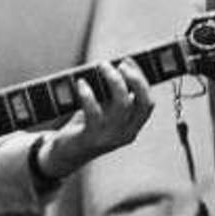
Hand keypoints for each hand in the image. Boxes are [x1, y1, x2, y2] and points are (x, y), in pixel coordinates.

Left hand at [37, 59, 154, 179]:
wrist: (66, 153)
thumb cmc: (86, 126)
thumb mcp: (105, 111)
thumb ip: (113, 96)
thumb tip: (115, 66)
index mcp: (133, 127)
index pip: (148, 103)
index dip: (141, 80)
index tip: (128, 61)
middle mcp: (126, 133)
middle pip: (142, 103)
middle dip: (134, 79)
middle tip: (119, 64)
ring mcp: (110, 137)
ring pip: (122, 104)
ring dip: (113, 80)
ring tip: (101, 65)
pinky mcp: (91, 138)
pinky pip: (94, 112)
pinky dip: (88, 94)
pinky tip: (81, 83)